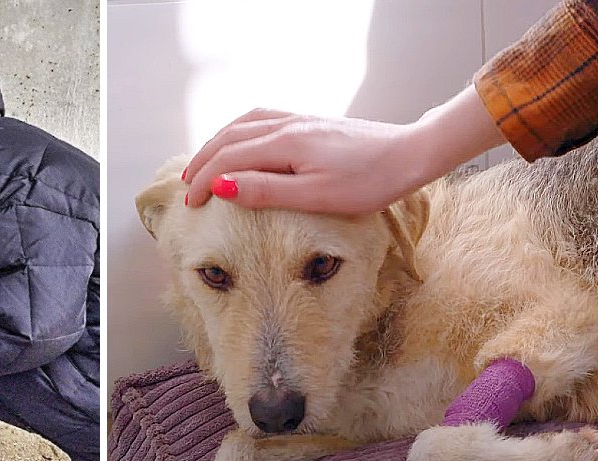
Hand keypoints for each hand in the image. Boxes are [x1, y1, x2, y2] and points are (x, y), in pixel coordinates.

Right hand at [184, 85, 506, 213]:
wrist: (411, 155)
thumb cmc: (369, 182)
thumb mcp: (315, 196)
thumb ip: (265, 190)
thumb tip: (221, 186)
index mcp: (285, 144)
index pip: (227, 158)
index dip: (203, 180)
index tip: (190, 203)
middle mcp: (287, 125)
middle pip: (229, 138)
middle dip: (202, 161)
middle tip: (186, 187)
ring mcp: (299, 120)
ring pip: (243, 125)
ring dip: (217, 143)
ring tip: (202, 164)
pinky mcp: (311, 123)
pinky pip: (261, 120)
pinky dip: (238, 132)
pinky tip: (239, 141)